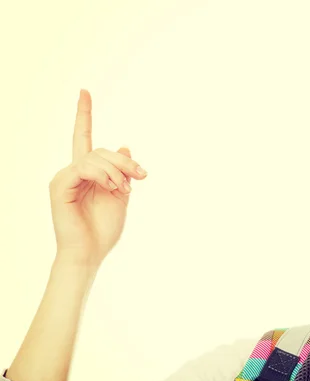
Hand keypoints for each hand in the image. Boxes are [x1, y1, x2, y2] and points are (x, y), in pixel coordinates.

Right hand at [48, 89, 147, 268]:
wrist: (91, 252)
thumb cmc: (104, 228)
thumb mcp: (120, 195)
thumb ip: (123, 171)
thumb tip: (125, 146)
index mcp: (88, 172)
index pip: (84, 137)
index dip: (84, 114)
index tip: (84, 91)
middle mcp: (74, 171)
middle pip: (101, 149)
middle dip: (125, 161)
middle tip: (141, 177)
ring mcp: (65, 177)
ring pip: (95, 156)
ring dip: (116, 171)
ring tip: (123, 189)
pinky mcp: (60, 184)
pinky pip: (84, 167)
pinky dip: (103, 175)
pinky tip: (111, 187)